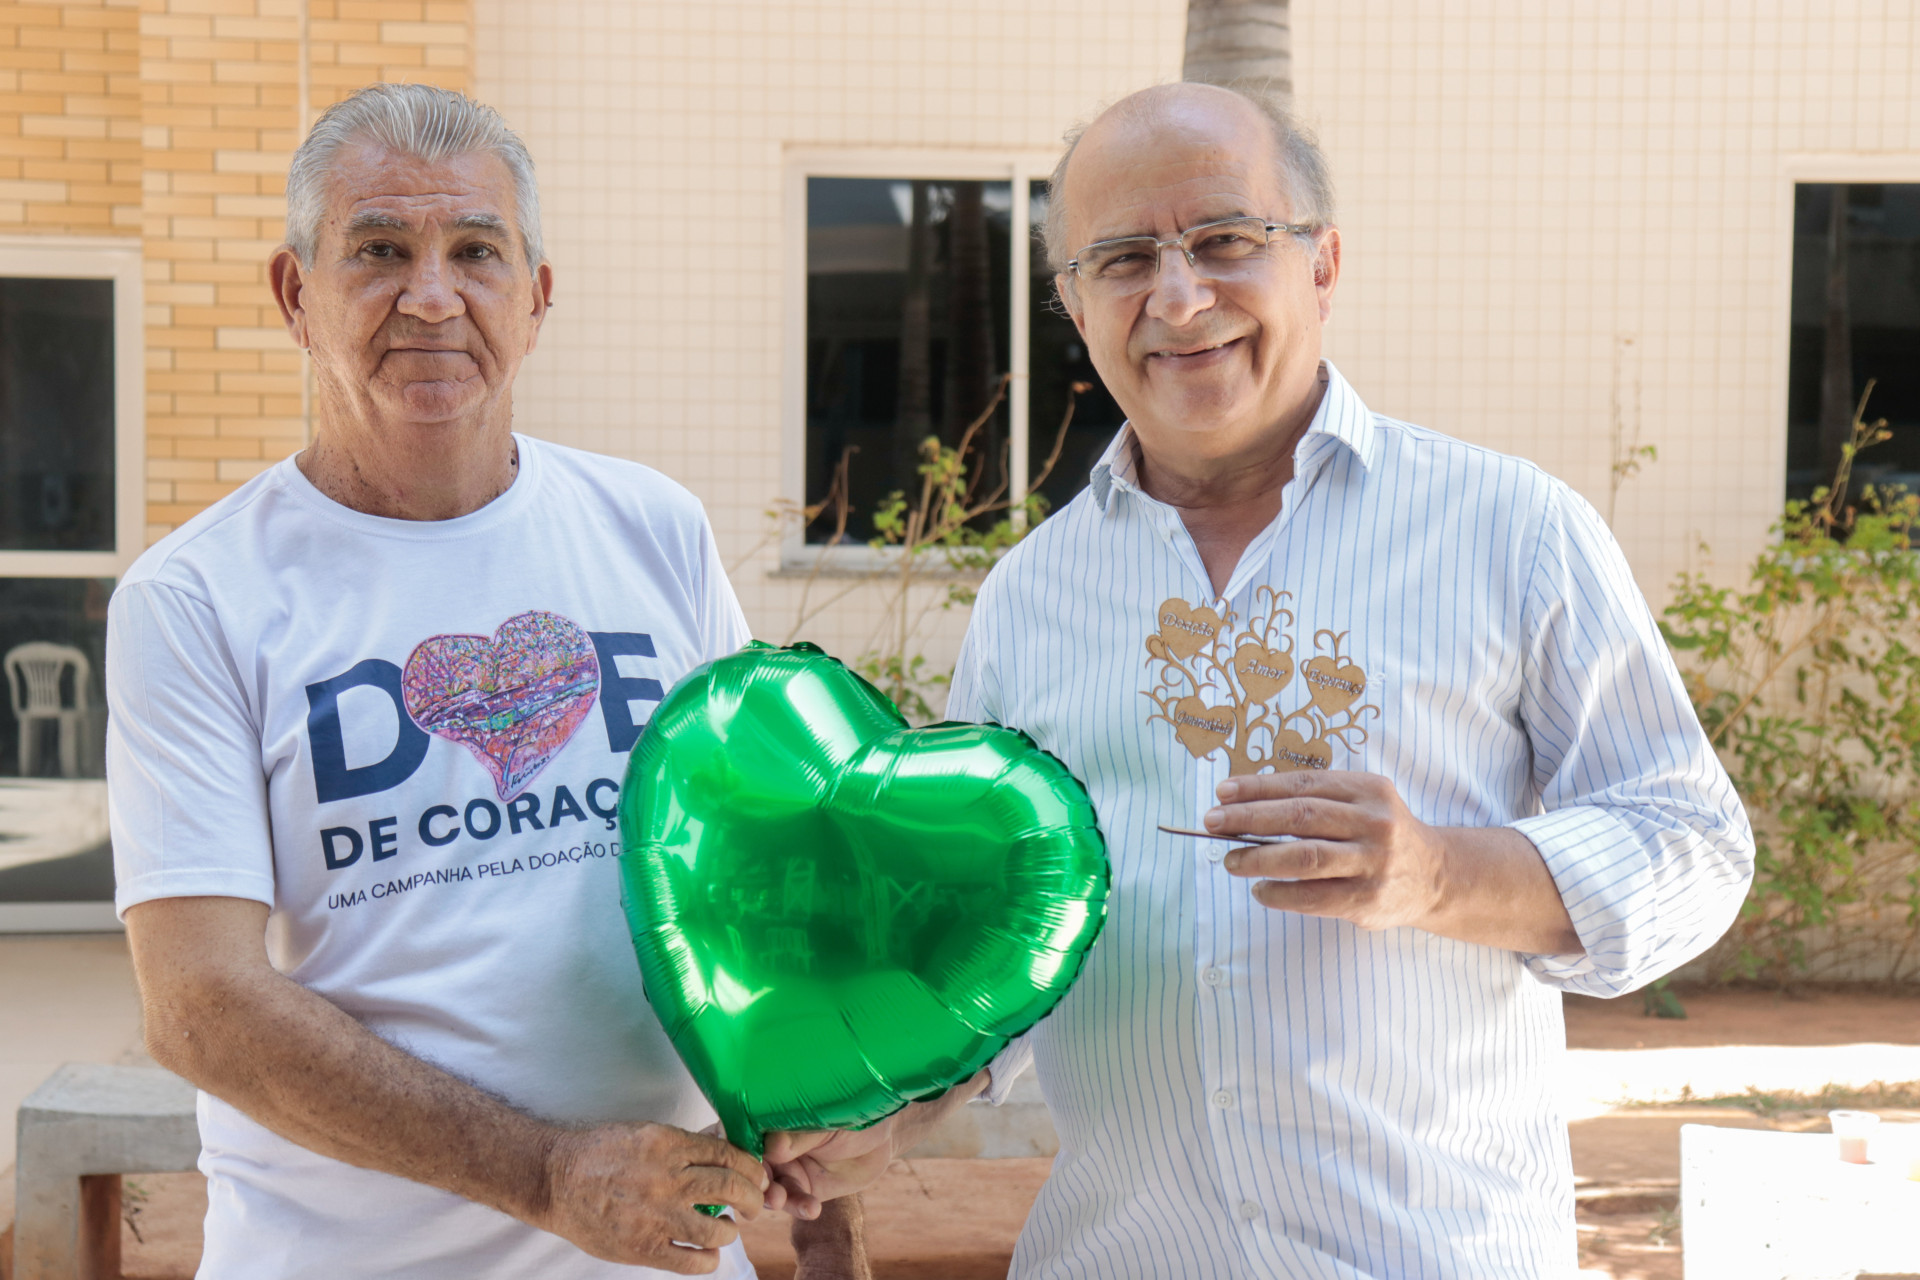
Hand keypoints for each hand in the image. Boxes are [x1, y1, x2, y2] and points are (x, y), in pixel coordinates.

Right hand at [535, 1122, 768, 1274]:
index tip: (756, 1177)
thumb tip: (725, 1147)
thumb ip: (685, 1145)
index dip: (750, 1168)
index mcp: (669, 1145)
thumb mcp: (646, 1133)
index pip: (728, 1154)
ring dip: (729, 1231)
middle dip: (752, 1199)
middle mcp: (667, 1178)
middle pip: (731, 1188)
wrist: (556, 1180)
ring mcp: (655, 1215)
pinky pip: (691, 1262)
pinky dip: (708, 1261)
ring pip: (716, 1230)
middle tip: (751, 1206)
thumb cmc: (601, 1152)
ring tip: (726, 1229)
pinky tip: (707, 1255)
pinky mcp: (642, 1248)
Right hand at [762, 1069, 990, 1205]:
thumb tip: (774, 1145)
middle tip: (764, 1185)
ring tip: (781, 1200)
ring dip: (773, 1196)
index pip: (742, 1133)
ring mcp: (787, 1170)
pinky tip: (812, 1209)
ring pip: (770, 1188)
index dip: (737, 1148)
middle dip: (754, 1178)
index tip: (741, 1159)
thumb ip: (800, 1134)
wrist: (882, 1132)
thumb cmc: (851, 1109)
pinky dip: (800, 1207)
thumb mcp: (827, 1118)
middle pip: (751, 1166)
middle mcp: (772, 1146)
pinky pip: (795, 1203)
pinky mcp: (805, 1190)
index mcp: (769, 1119)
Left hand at [1207, 771, 1581, 951]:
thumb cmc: (1381, 834)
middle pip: (1300, 817)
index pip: (1303, 784)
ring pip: (1305, 857)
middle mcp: (1375, 823)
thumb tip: (1243, 805)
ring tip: (1230, 861)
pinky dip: (1279, 894)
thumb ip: (1317, 801)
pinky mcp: (1368, 900)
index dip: (1259, 787)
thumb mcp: (1362, 802)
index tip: (1222, 792)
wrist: (1436, 876)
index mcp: (1369, 790)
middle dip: (1249, 818)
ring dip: (1259, 859)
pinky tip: (1260, 890)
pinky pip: (1313, 897)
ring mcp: (1374, 863)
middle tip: (1212, 823)